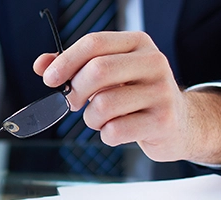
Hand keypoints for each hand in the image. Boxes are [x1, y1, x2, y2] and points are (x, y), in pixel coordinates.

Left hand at [33, 31, 220, 163]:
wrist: (179, 122)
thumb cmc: (136, 94)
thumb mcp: (108, 72)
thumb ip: (74, 66)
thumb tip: (41, 65)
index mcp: (137, 43)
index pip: (94, 44)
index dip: (66, 61)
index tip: (49, 79)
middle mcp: (153, 62)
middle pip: (97, 71)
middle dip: (76, 91)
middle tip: (74, 102)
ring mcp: (161, 91)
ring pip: (103, 105)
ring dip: (91, 118)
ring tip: (101, 118)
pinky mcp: (163, 121)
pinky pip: (115, 130)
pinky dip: (107, 135)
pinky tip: (118, 130)